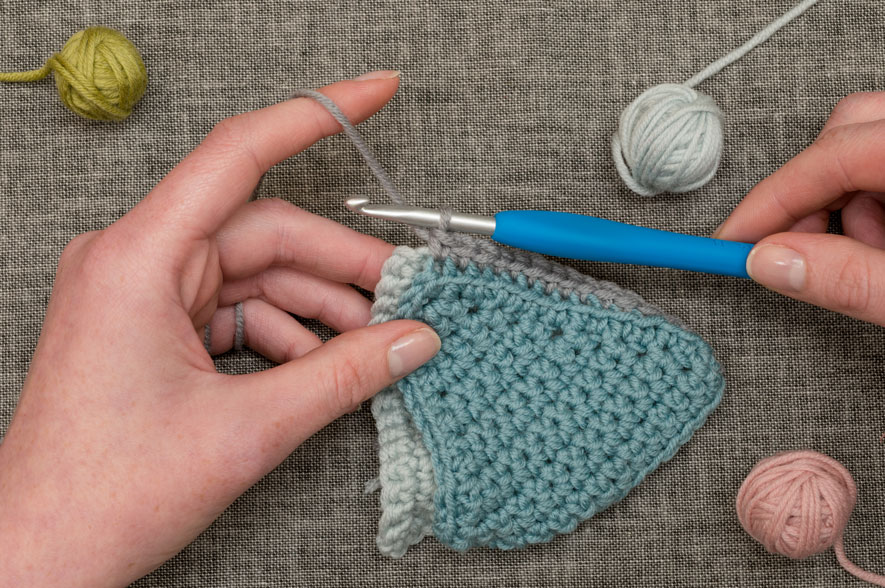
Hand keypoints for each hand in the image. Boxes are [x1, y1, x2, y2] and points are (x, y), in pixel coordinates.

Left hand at [0, 72, 439, 586]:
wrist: (43, 555)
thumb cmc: (106, 494)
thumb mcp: (248, 429)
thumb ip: (343, 375)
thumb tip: (414, 338)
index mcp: (140, 258)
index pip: (239, 154)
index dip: (316, 114)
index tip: (377, 91)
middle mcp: (139, 260)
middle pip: (268, 232)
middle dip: (344, 264)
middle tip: (408, 294)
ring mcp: (146, 292)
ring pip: (260, 272)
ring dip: (322, 305)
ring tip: (377, 341)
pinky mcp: (157, 324)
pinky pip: (240, 306)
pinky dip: (288, 331)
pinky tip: (326, 363)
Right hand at [715, 92, 884, 324]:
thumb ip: (847, 278)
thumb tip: (771, 263)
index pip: (829, 158)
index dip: (770, 203)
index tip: (730, 242)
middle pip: (844, 135)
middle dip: (810, 199)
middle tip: (801, 252)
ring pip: (865, 145)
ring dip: (848, 204)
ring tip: (870, 258)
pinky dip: (876, 201)